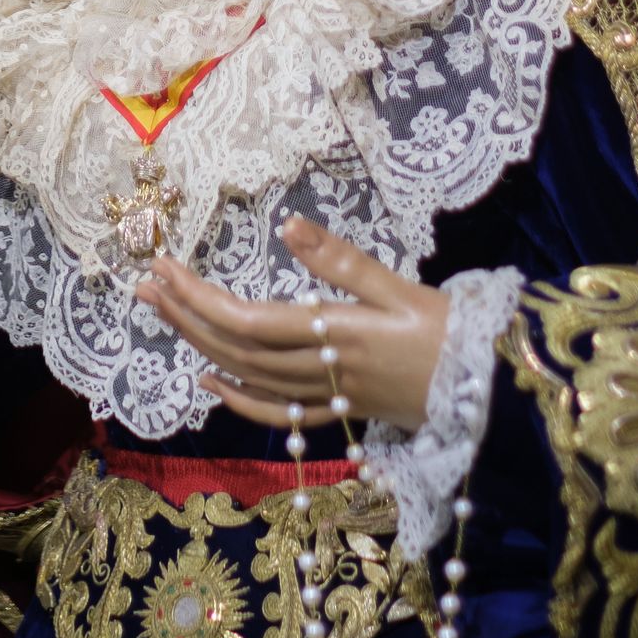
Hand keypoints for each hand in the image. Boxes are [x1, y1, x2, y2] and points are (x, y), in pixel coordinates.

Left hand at [136, 215, 448, 432]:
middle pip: (237, 347)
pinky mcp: (338, 412)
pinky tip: (209, 378)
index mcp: (334, 333)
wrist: (491, 393)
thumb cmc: (449, 331)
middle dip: (186, 315)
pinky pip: (277, 412)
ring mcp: (326, 396)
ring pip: (248, 375)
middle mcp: (321, 370)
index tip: (166, 269)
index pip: (249, 320)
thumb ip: (341, 259)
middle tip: (146, 283)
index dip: (201, 298)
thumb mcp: (398, 287)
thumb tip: (287, 225)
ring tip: (165, 313)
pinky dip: (238, 398)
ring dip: (200, 344)